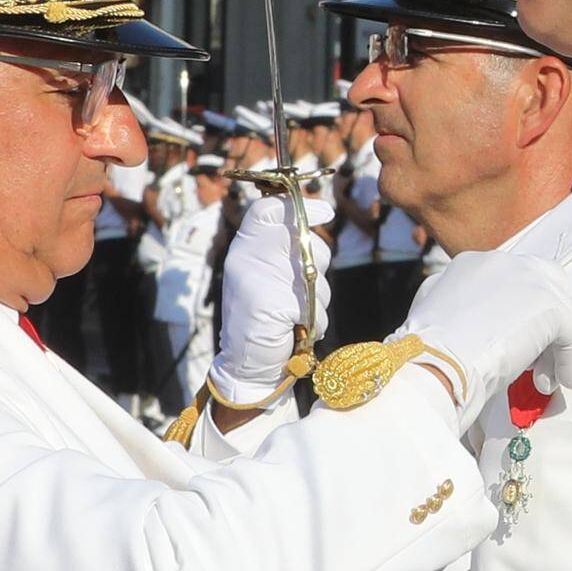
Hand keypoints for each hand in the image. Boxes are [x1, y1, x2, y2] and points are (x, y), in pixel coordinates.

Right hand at [209, 196, 303, 403]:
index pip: (268, 210)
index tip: (326, 212)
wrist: (246, 365)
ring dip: (316, 301)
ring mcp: (260, 282)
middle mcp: (248, 259)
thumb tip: (320, 214)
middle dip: (316, 268)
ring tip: (293, 315)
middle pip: (306, 242)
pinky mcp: (274, 307)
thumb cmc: (262, 317)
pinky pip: (315, 308)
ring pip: (316, 278)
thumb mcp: (267, 275)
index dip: (299, 206)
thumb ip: (286, 247)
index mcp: (245, 248)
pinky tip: (295, 331)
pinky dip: (314, 324)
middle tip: (299, 291)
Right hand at [402, 249, 571, 409]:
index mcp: (475, 263)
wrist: (437, 360)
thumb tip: (465, 317)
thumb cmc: (426, 346)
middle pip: (545, 287)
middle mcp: (506, 263)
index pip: (514, 281)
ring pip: (560, 312)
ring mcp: (531, 282)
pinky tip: (563, 381)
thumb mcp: (429, 308)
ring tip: (542, 378)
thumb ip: (451, 300)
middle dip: (544, 321)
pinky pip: (571, 335)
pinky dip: (570, 360)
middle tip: (534, 358)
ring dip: (554, 346)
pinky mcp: (550, 308)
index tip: (515, 343)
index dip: (519, 313)